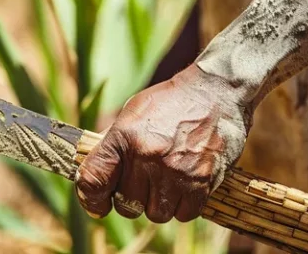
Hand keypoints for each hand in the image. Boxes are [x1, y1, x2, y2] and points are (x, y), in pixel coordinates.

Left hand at [74, 64, 248, 222]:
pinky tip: (185, 185)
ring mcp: (174, 171)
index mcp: (123, 137)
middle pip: (126, 205)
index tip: (98, 206)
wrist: (215, 91)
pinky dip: (183, 206)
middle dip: (132, 199)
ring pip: (156, 214)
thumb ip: (113, 143)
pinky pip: (184, 215)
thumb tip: (94, 173)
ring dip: (159, 204)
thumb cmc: (170, 102)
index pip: (93, 179)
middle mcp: (146, 156)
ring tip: (166, 181)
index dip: (91, 199)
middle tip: (144, 182)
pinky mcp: (202, 182)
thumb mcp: (132, 113)